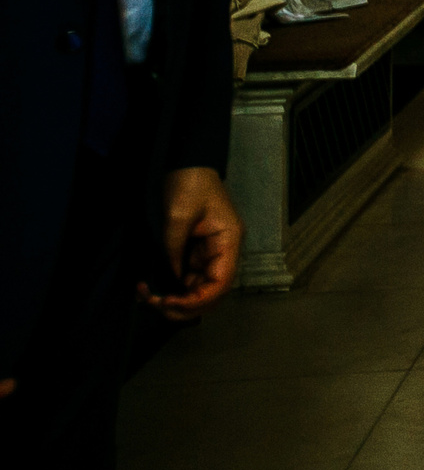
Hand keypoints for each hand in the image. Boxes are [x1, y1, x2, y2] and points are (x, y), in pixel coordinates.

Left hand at [141, 168, 239, 321]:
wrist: (188, 164)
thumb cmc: (189, 185)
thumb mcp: (178, 217)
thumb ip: (174, 251)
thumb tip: (171, 281)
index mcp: (228, 241)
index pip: (221, 282)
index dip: (199, 300)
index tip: (171, 302)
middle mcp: (223, 251)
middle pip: (212, 292)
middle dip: (186, 305)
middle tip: (155, 304)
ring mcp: (210, 253)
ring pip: (199, 289)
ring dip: (176, 299)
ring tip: (148, 297)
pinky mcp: (196, 252)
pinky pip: (187, 279)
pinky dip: (172, 288)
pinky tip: (151, 288)